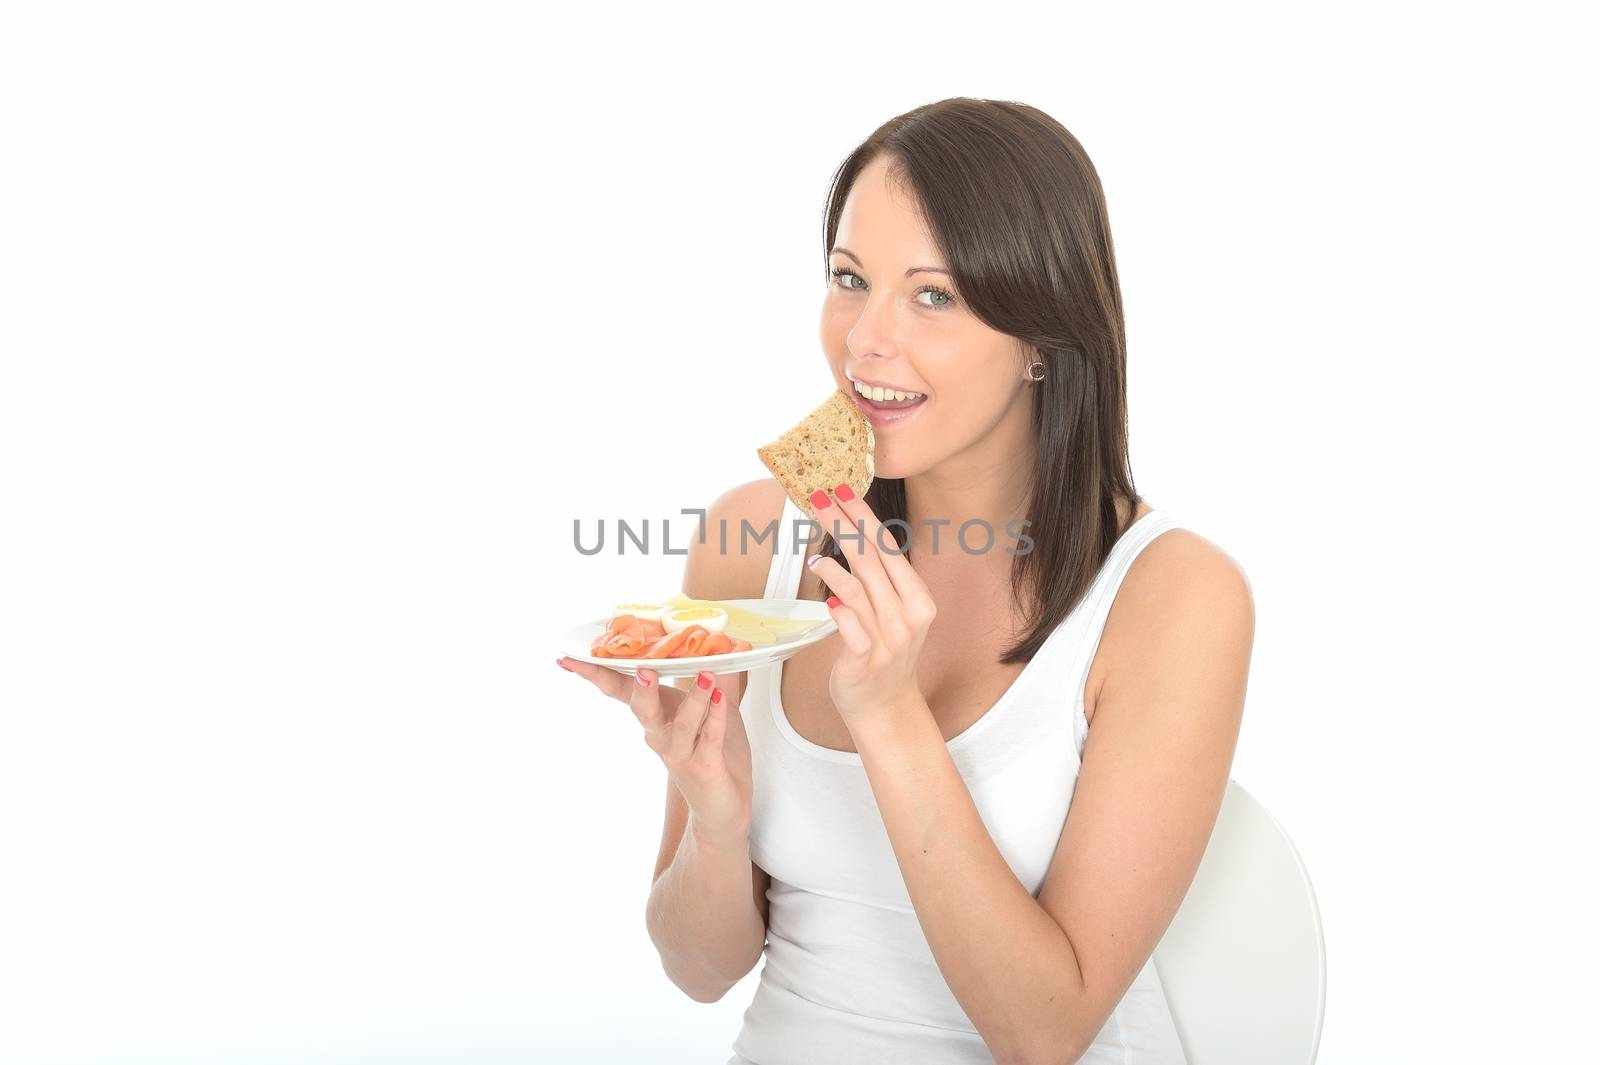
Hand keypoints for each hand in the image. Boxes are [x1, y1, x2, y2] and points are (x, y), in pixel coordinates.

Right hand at [557, 658, 752, 846]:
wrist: (723, 807)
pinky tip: (719, 698)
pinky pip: (709, 739)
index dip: (597, 674)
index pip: (622, 690)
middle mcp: (660, 735)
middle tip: (643, 669)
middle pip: (642, 708)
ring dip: (692, 700)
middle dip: (639, 688)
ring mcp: (680, 753)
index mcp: (657, 715)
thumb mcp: (719, 709)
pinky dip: (715, 718)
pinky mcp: (704, 767)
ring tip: (705, 676)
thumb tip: (729, 642)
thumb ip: (721, 678)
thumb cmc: (715, 757)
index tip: (570, 658)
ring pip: (681, 725)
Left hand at [805, 482, 936, 731]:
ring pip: (857, 587)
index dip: (864, 516)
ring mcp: (888, 638)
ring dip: (833, 563)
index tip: (843, 489)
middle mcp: (907, 615)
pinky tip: (826, 599)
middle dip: (844, 523)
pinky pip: (848, 622)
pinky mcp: (865, 658)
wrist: (885, 708)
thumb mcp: (893, 613)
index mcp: (918, 599)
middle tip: (820, 498)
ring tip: (815, 552)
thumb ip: (878, 581)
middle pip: (871, 558)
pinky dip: (837, 606)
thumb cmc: (883, 655)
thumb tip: (850, 535)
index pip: (889, 547)